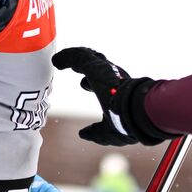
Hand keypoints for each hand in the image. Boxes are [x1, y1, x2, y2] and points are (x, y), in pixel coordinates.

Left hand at [52, 47, 172, 145]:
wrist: (134, 112)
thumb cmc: (124, 124)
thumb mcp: (106, 131)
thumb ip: (95, 132)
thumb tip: (82, 134)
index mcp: (117, 91)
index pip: (104, 82)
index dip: (92, 83)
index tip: (85, 84)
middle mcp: (113, 77)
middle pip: (98, 65)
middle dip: (86, 64)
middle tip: (73, 65)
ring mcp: (104, 69)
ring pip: (87, 58)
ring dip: (74, 58)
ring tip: (61, 59)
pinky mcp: (94, 65)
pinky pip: (78, 57)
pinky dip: (67, 57)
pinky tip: (57, 60)